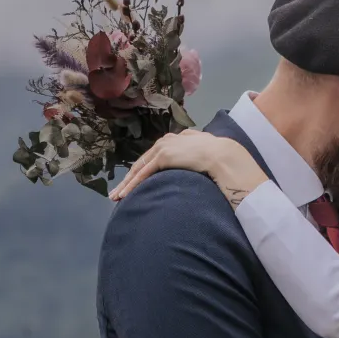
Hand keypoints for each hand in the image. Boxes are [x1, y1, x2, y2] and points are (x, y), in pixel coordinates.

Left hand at [108, 130, 269, 207]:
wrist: (222, 154)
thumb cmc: (217, 155)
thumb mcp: (201, 151)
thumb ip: (192, 152)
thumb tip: (192, 159)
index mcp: (173, 140)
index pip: (152, 158)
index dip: (140, 171)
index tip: (131, 183)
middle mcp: (164, 141)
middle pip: (141, 163)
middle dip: (128, 180)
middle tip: (117, 193)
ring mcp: (162, 148)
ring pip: (139, 169)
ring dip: (126, 185)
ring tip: (116, 197)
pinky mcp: (162, 157)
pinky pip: (143, 173)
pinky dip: (132, 184)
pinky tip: (125, 194)